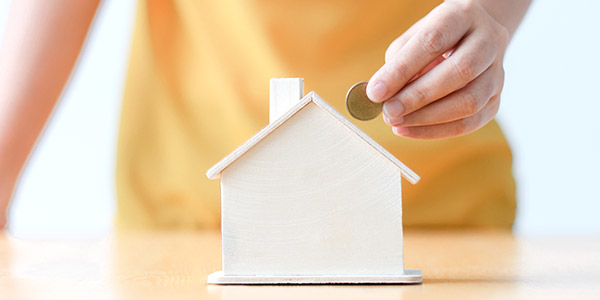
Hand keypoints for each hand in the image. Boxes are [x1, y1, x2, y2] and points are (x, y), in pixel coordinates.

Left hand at [367, 0, 509, 138]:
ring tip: (396, 122)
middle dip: (418, 97)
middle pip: (460, 72)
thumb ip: (398, 63)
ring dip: (428, 118)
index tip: (376, 92)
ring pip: (470, 101)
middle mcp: (488, 40)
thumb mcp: (412, 39)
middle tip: (388, 112)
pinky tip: (410, 130)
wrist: (473, 39)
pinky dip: (437, 131)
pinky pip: (470, 122)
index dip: (402, 70)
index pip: (433, 42)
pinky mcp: (497, 99)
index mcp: (463, 15)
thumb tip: (382, 96)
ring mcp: (498, 71)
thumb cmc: (434, 39)